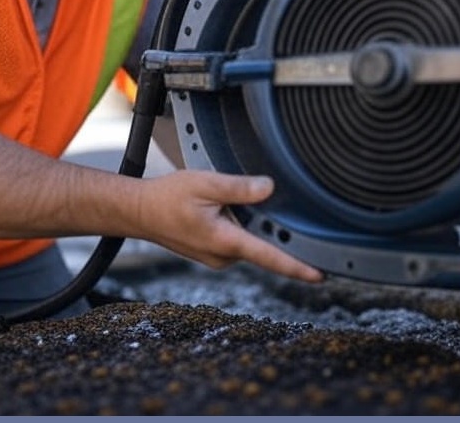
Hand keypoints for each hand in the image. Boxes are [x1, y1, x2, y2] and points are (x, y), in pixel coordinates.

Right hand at [133, 170, 323, 283]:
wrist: (139, 212)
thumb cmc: (167, 198)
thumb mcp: (205, 184)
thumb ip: (239, 188)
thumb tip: (269, 188)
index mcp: (225, 241)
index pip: (269, 257)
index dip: (298, 267)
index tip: (320, 275)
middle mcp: (224, 255)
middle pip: (264, 245)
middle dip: (275, 229)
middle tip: (272, 204)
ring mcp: (218, 257)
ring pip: (250, 240)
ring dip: (253, 224)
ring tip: (231, 202)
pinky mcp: (214, 252)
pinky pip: (238, 239)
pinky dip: (241, 225)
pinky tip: (226, 208)